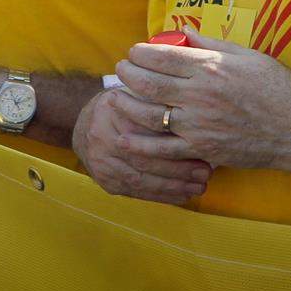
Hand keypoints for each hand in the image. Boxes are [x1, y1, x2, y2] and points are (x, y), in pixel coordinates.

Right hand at [74, 88, 211, 205]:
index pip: (147, 132)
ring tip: (199, 187)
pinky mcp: (106, 183)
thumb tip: (196, 116)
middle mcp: (103, 140)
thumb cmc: (121, 106)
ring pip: (142, 180)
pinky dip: (162, 196)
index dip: (175, 142)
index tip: (202, 148)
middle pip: (145, 159)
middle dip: (179, 169)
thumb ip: (156, 102)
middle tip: (206, 172)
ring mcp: (102, 164)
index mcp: (113, 113)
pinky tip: (182, 195)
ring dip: (174, 187)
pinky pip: (137, 193)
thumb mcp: (135, 94)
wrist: (84, 125)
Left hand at [111, 30, 290, 178]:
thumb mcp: (249, 56)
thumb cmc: (278, 88)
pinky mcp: (203, 150)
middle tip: (121, 69)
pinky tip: (124, 137)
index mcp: (212, 69)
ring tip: (118, 96)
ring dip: (127, 104)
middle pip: (150, 84)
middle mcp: (201, 96)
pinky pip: (164, 150)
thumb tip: (184, 31)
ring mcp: (200, 126)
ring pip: (149, 115)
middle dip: (129, 74)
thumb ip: (213, 44)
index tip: (133, 51)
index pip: (163, 57)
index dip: (141, 53)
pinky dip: (141, 144)